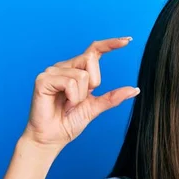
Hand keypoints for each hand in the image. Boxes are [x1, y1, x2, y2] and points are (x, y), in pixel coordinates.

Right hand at [22, 37, 139, 149]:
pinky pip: (70, 82)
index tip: (127, 40)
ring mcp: (52, 71)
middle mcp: (64, 67)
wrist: (52, 137)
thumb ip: (113, 97)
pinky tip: (63, 103)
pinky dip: (72, 97)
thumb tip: (135, 89)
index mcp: (77, 71)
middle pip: (90, 59)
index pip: (94, 51)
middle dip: (93, 83)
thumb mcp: (95, 108)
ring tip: (69, 104)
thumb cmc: (69, 122)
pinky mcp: (43, 79)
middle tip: (80, 100)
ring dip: (81, 96)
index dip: (110, 44)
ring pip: (82, 74)